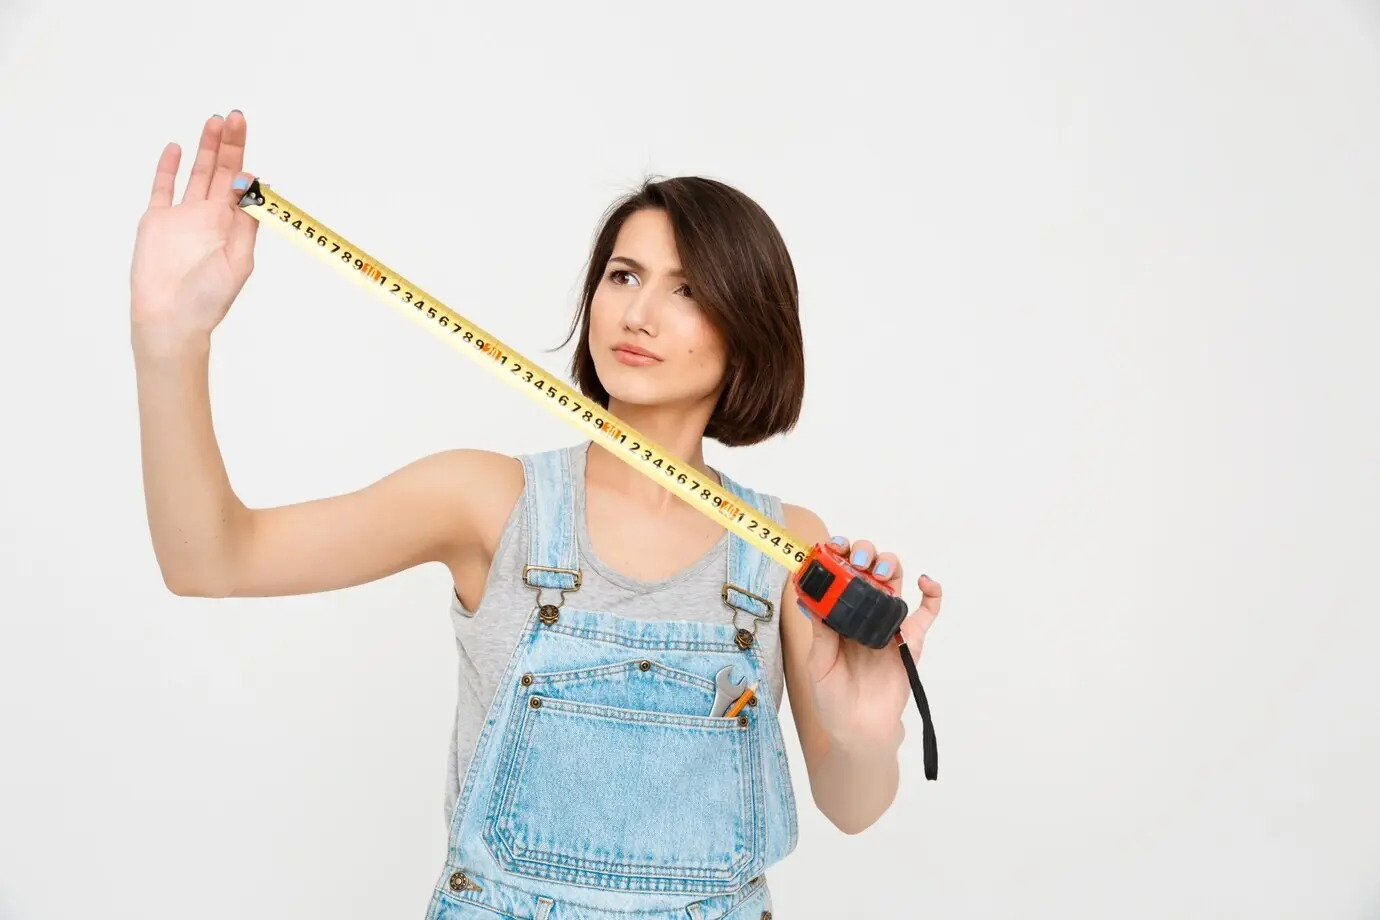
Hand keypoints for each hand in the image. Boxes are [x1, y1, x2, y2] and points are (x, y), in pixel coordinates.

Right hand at [130, 111, 258, 347]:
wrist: (170, 318)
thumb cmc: (208, 298)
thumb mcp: (239, 261)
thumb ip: (246, 223)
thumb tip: (257, 187)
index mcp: (232, 225)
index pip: (241, 183)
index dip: (244, 157)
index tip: (245, 134)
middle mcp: (209, 216)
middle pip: (221, 171)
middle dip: (228, 143)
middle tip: (234, 116)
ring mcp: (182, 216)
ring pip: (196, 173)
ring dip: (205, 148)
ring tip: (214, 121)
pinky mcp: (156, 221)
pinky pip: (163, 188)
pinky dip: (169, 168)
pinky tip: (177, 148)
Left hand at [800, 536, 941, 750]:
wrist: (859, 729)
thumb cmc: (832, 697)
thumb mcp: (818, 663)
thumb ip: (820, 631)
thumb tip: (809, 596)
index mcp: (837, 615)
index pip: (839, 575)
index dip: (837, 555)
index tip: (832, 548)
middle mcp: (863, 613)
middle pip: (868, 570)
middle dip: (864, 555)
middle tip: (858, 562)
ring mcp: (888, 623)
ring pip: (895, 581)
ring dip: (890, 565)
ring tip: (881, 570)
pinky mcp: (911, 640)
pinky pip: (927, 613)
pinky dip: (932, 594)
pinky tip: (926, 581)